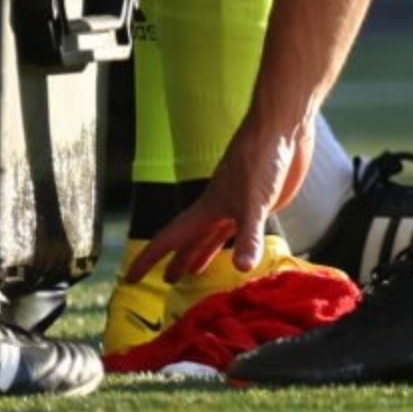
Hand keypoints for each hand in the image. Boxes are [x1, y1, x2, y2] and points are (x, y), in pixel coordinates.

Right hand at [129, 107, 309, 286]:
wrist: (282, 128)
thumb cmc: (261, 157)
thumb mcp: (254, 201)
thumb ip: (248, 236)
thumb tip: (242, 268)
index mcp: (207, 208)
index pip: (169, 238)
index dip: (148, 259)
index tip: (130, 278)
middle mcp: (219, 207)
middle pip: (190, 239)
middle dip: (176, 260)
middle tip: (165, 283)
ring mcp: (239, 203)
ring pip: (213, 234)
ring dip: (202, 253)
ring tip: (194, 273)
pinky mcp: (260, 200)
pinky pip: (240, 228)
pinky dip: (235, 242)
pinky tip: (240, 249)